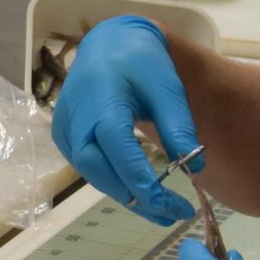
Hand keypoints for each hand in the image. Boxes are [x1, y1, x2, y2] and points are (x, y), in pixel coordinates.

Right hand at [51, 17, 202, 225]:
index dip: (146, 185)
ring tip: (162, 210)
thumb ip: (179, 125)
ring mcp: (64, 131)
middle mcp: (74, 120)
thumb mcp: (167, 87)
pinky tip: (140, 190)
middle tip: (172, 215)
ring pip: (94, 175)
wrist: (107, 44)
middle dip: (137, 198)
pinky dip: (115, 182)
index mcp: (100, 103)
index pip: (120, 154)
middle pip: (101, 173)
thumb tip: (195, 167)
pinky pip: (90, 168)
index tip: (175, 207)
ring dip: (127, 195)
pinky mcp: (64, 138)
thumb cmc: (140, 62)